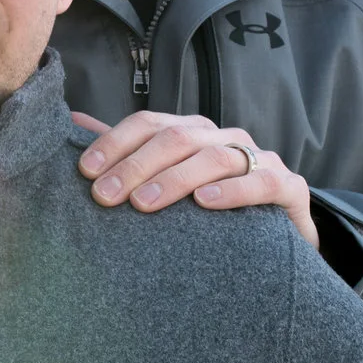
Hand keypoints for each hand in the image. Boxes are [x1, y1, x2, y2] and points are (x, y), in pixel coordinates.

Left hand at [74, 110, 316, 246]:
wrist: (280, 241)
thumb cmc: (213, 210)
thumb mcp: (168, 183)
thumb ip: (127, 154)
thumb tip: (73, 120)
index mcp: (193, 133)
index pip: (150, 124)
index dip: (116, 143)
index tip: (86, 172)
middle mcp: (224, 139)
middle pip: (176, 138)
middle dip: (136, 166)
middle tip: (106, 197)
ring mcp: (259, 159)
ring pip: (214, 156)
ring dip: (175, 179)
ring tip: (144, 203)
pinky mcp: (289, 187)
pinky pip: (263, 181)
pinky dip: (233, 190)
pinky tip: (205, 202)